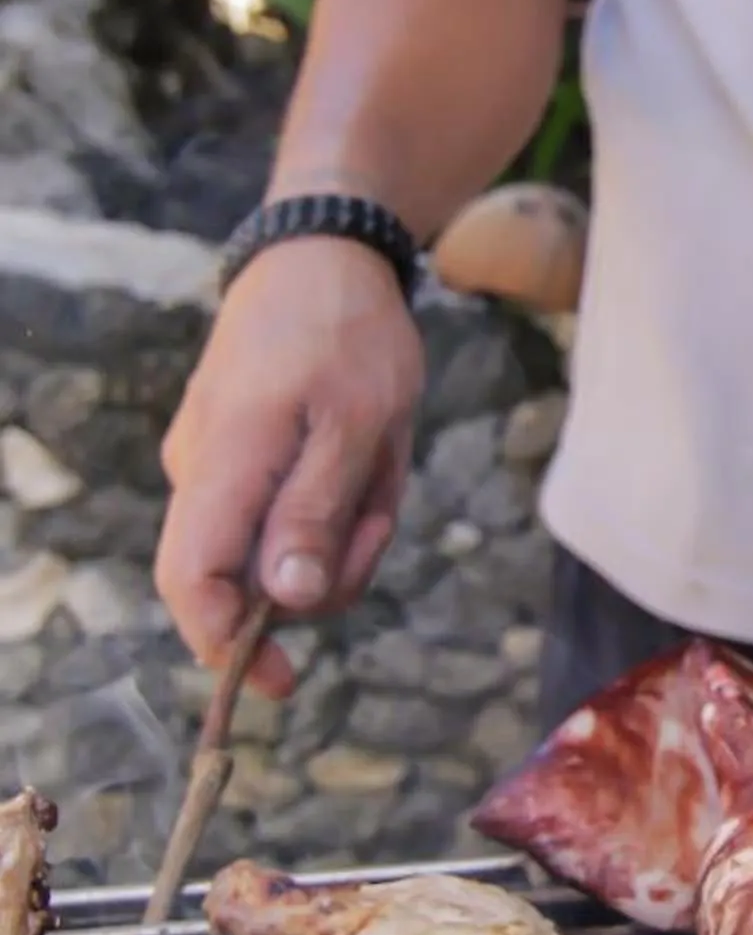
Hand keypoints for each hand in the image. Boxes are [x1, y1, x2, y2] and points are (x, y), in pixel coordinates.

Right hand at [156, 241, 424, 696]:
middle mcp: (200, 472)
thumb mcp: (359, 425)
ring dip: (334, 538)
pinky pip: (277, 515)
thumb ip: (317, 513)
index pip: (190, 582)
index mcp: (223, 464)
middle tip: (379, 515)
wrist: (322, 255)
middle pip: (242, 580)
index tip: (286, 679)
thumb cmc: (348, 334)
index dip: (227, 646)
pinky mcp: (235, 458)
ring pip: (269, 551)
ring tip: (376, 472)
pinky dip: (327, 510)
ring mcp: (213, 465)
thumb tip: (283, 600)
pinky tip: (358, 462)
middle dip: (320, 577)